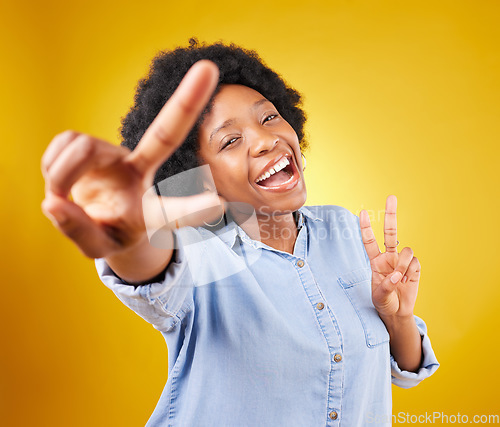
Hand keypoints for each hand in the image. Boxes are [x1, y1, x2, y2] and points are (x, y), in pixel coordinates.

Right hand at [41, 60, 222, 259]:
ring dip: (61, 176)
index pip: (173, 212)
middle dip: (187, 102)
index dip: (192, 209)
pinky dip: (53, 166)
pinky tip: (66, 178)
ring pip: (82, 147)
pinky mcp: (90, 142)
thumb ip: (79, 232)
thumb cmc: (108, 233)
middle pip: (164, 136)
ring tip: (65, 196)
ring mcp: (116, 155)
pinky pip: (63, 143)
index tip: (219, 204)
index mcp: (151, 210)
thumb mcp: (99, 247)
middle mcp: (141, 174)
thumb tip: (54, 202)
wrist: (96, 217)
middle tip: (209, 68)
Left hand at [359, 195, 420, 318]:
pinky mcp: (414, 267)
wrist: (397, 312)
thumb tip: (397, 274)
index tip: (361, 211)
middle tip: (391, 197)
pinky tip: (407, 281)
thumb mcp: (379, 296)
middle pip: (390, 232)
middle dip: (391, 215)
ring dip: (403, 265)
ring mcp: (401, 261)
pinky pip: (414, 262)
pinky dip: (410, 272)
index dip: (365, 227)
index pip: (369, 241)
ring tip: (399, 279)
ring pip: (406, 250)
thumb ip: (386, 285)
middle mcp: (388, 257)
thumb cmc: (384, 302)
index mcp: (375, 261)